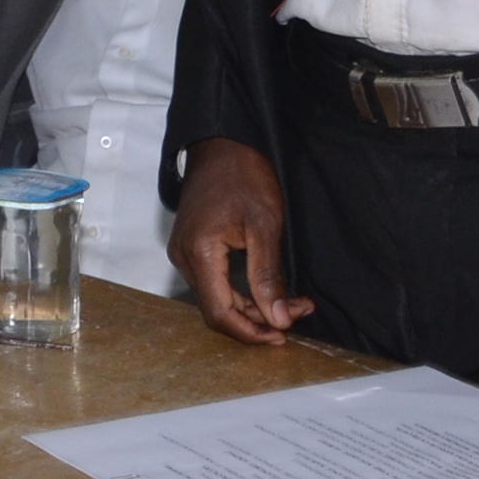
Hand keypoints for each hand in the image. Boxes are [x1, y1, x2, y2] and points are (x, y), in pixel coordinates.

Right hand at [170, 138, 312, 345]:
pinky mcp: (191, 248)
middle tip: (295, 315)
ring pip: (217, 299)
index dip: (251, 332)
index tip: (282, 335)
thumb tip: (278, 318)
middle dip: (258, 320)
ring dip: (252, 307)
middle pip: (218, 310)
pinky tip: (267, 289)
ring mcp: (184, 252)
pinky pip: (214, 283)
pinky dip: (241, 292)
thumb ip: (268, 275)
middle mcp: (184, 257)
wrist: (222, 143)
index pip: (220, 313)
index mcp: (199, 252)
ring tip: (289, 303)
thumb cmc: (242, 174)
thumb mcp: (265, 224)